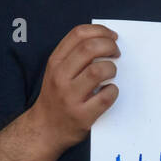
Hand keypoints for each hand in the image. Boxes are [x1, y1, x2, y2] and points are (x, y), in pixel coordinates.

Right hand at [30, 24, 120, 150]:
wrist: (44, 130)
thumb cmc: (56, 97)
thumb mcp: (57, 72)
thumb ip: (75, 56)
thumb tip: (105, 40)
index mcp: (55, 62)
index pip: (79, 34)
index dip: (100, 31)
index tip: (112, 37)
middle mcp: (60, 76)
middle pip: (90, 48)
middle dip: (110, 46)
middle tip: (117, 53)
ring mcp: (70, 96)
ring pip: (98, 71)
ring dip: (111, 69)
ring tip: (111, 74)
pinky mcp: (82, 115)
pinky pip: (106, 97)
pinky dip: (113, 91)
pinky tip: (109, 92)